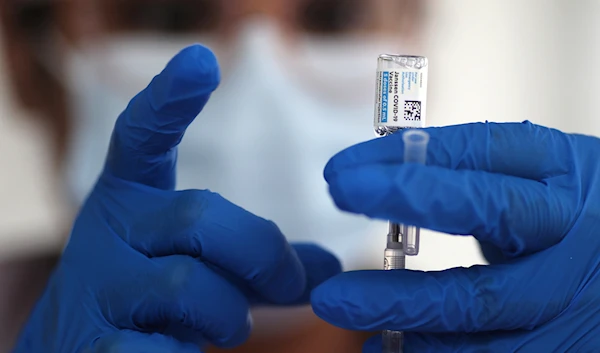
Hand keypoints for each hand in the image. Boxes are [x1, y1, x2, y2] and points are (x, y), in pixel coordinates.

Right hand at [13, 45, 340, 351]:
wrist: (79, 348)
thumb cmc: (151, 297)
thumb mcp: (200, 263)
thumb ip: (257, 262)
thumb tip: (330, 268)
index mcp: (131, 199)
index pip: (142, 136)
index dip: (169, 98)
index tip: (202, 62)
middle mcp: (109, 232)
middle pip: (200, 217)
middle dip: (261, 254)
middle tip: (290, 284)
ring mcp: (97, 287)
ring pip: (186, 285)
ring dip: (229, 313)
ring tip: (232, 326)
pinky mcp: (93, 343)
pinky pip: (154, 347)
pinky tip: (182, 352)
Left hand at [311, 122, 599, 351]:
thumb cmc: (563, 217)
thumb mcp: (532, 180)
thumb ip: (468, 176)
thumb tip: (376, 174)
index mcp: (558, 168)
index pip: (477, 149)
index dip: (405, 158)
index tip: (342, 171)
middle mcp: (568, 225)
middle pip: (486, 212)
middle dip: (405, 207)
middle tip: (337, 201)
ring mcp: (570, 290)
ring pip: (479, 302)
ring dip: (400, 305)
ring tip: (338, 304)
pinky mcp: (566, 343)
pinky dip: (433, 351)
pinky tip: (389, 346)